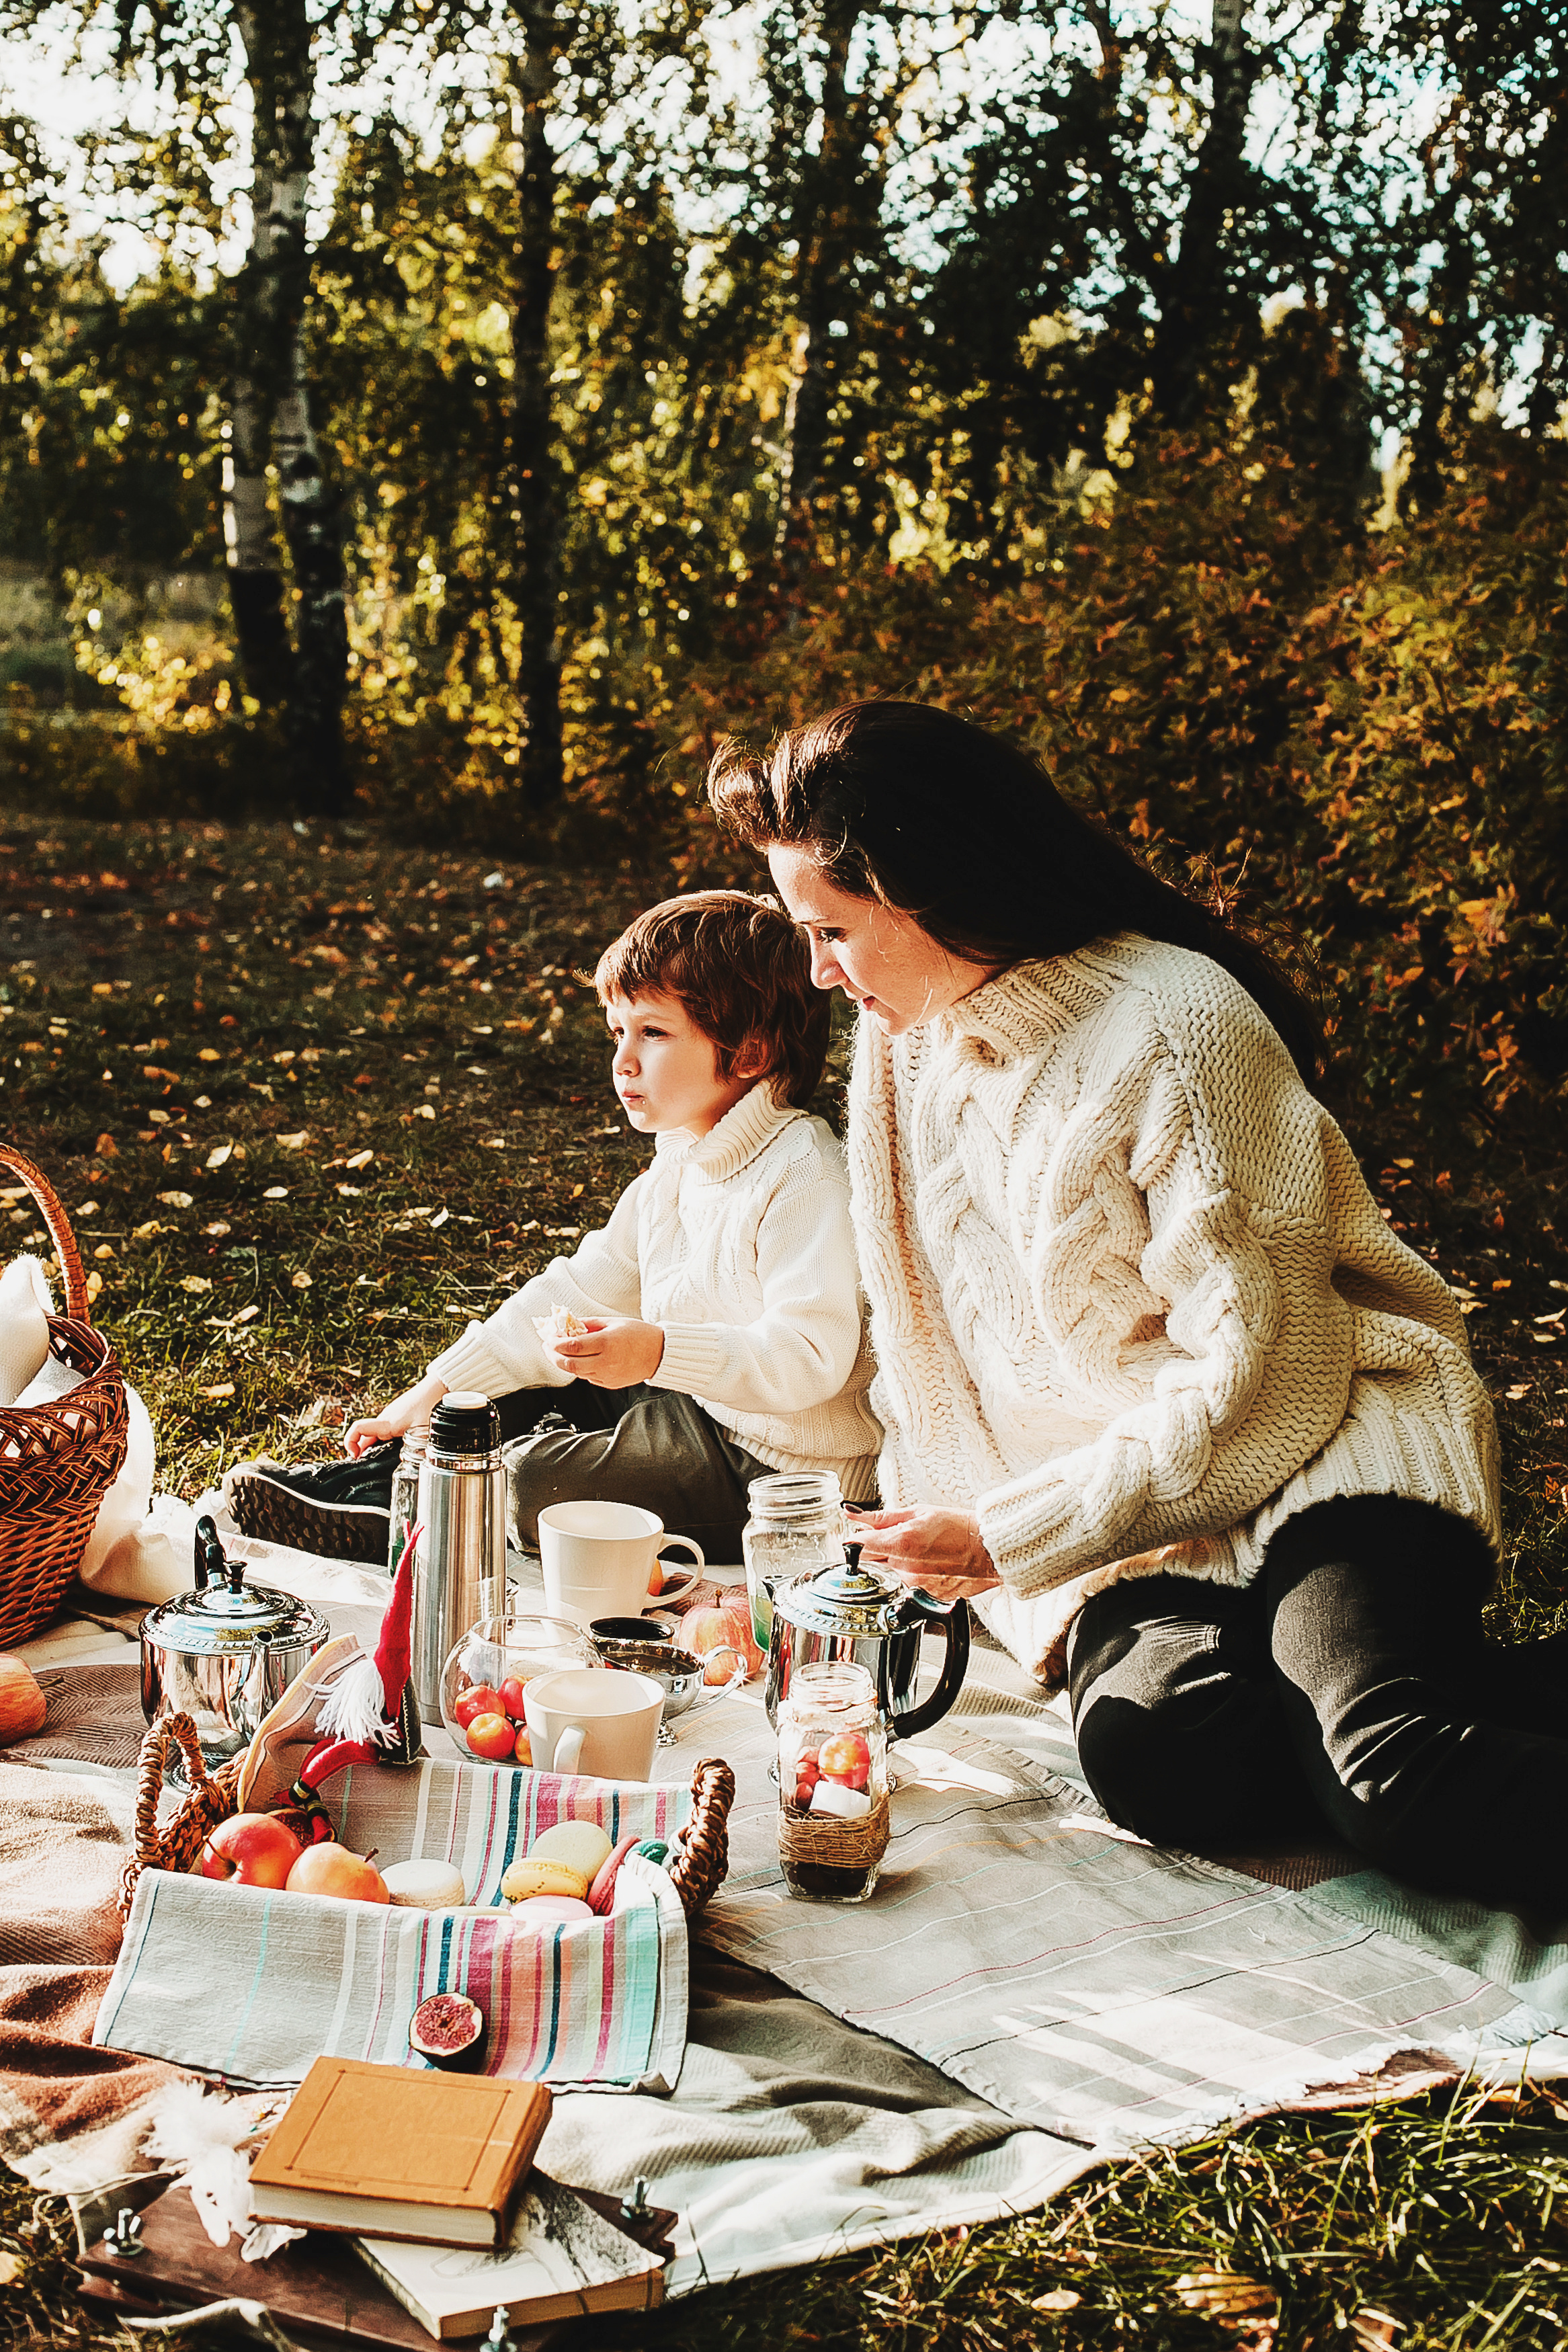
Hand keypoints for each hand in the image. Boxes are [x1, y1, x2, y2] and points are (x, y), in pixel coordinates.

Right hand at [344, 1372, 446, 1458]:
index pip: (357, 1429)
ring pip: (374, 1434)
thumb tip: (412, 1465)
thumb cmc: (430, 1405)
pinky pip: (383, 1430)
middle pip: (363, 1436)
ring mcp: (390, 1416)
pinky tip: (394, 1449)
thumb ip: (417, 1449)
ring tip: (380, 1462)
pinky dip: (382, 1441)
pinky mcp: (397, 1416)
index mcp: (386, 1423)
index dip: (350, 1443)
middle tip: (367, 1467)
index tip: (354, 1457)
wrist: (437, 1387)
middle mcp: (384, 1419)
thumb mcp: (424, 1432)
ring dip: (372, 1447)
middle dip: (361, 1451)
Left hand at [547, 1318, 664, 1388]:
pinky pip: (588, 1377)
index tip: (548, 1338)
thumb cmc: (638, 1334)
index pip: (572, 1346)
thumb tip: (567, 1323)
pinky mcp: (609, 1384)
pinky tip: (578, 1359)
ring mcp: (607, 1376)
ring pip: (576, 1373)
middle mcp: (606, 1362)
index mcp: (607, 1343)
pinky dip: (579, 1369)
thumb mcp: (613, 1321)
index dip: (555, 1343)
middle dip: (553, 1356)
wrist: (659, 1354)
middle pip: (569, 1364)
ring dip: (564, 1363)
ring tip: (559, 1352)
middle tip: (547, 1347)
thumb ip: (589, 1323)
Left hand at [850, 1504, 1000, 1603]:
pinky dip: (910, 1576)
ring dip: (893, 1565)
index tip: (860, 1536)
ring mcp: (914, 1586)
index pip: (857, 1547)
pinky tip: (927, 1565)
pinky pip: (904, 1586)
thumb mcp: (918, 1512)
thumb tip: (853, 1515)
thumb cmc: (958, 1527)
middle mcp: (905, 1569)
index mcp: (902, 1543)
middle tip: (895, 1540)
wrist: (988, 1550)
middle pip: (869, 1563)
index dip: (855, 1540)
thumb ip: (881, 1517)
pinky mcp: (923, 1597)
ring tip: (917, 1552)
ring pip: (887, 1576)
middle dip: (874, 1552)